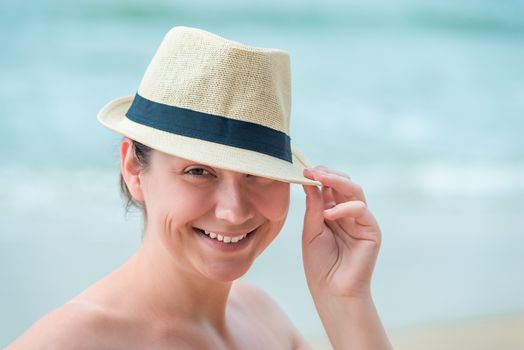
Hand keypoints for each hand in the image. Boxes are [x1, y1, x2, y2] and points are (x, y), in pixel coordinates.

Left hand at [301, 166, 381, 298]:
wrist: (331, 291)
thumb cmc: (319, 264)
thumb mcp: (311, 230)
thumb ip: (313, 206)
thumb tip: (310, 181)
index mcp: (332, 211)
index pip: (329, 186)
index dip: (318, 176)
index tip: (303, 171)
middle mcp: (348, 212)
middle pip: (343, 183)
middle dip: (328, 174)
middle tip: (312, 171)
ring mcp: (361, 220)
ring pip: (355, 191)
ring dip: (337, 182)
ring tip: (319, 179)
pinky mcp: (371, 230)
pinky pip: (361, 210)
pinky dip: (344, 209)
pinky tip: (329, 215)